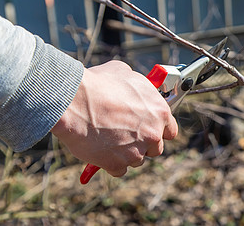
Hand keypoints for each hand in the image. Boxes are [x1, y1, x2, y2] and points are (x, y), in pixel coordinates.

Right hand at [51, 60, 177, 176]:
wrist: (74, 101)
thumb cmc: (98, 84)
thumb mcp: (126, 74)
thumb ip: (138, 88)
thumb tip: (135, 90)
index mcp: (160, 112)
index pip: (170, 130)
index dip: (159, 130)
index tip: (150, 129)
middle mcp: (153, 133)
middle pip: (155, 148)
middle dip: (143, 143)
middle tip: (127, 136)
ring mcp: (136, 151)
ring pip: (136, 160)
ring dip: (126, 153)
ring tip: (109, 139)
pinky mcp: (117, 164)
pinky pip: (118, 169)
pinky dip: (110, 163)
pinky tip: (101, 151)